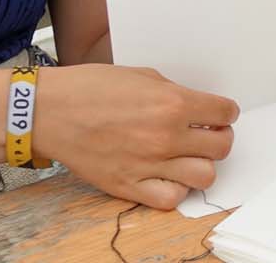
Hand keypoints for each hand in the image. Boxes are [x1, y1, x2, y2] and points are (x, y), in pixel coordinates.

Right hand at [35, 64, 240, 210]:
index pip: (225, 113)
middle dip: (219, 138)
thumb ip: (174, 93)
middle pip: (222, 147)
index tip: (218, 114)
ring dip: (201, 165)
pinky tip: (166, 175)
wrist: (50, 112)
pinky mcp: (128, 186)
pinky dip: (175, 189)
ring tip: (188, 156)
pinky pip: (171, 199)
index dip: (224, 112)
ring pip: (204, 176)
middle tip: (205, 134)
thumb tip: (197, 107)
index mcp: (172, 103)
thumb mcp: (143, 76)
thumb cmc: (90, 89)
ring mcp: (148, 164)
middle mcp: (165, 136)